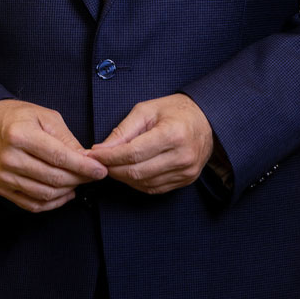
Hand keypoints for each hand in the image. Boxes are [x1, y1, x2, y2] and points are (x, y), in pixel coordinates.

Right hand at [0, 99, 107, 211]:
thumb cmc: (19, 117)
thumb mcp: (46, 117)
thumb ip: (67, 139)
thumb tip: (87, 160)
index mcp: (20, 135)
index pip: (59, 157)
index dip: (82, 167)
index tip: (100, 170)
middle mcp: (9, 158)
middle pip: (53, 178)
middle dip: (79, 179)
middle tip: (92, 175)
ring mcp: (4, 175)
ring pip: (45, 194)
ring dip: (68, 191)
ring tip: (78, 181)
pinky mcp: (1, 188)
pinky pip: (32, 204)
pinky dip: (53, 203)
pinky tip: (64, 193)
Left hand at [88, 93, 213, 194]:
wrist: (206, 120)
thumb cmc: (174, 111)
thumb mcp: (146, 110)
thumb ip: (123, 131)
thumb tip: (101, 149)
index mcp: (173, 134)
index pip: (133, 153)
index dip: (109, 157)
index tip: (93, 154)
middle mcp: (182, 156)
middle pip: (137, 171)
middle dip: (112, 168)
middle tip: (98, 161)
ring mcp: (186, 172)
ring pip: (144, 183)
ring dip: (123, 177)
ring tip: (112, 165)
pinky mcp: (186, 180)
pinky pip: (154, 188)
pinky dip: (137, 182)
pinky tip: (129, 172)